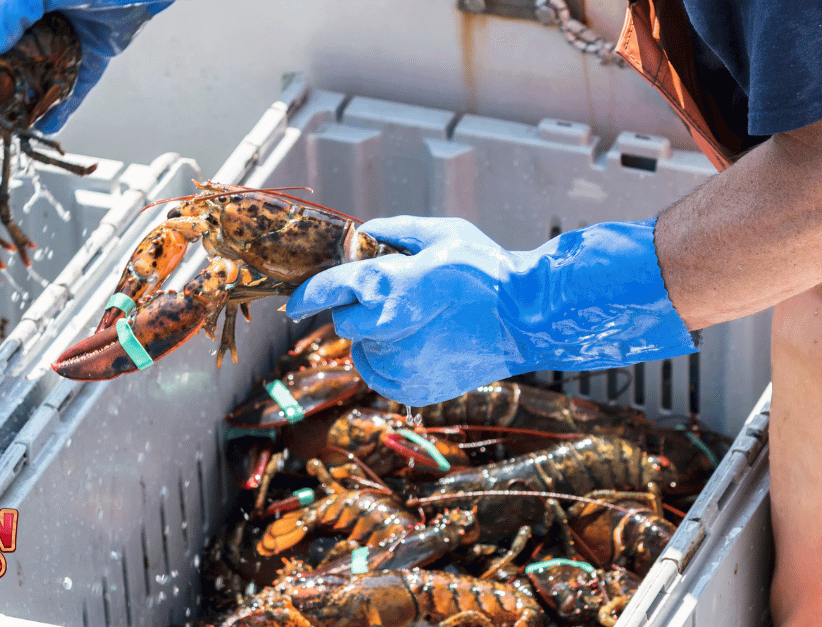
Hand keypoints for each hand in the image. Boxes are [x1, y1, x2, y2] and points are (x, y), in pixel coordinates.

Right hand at [0, 0, 173, 132]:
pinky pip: (75, 83)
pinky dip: (64, 104)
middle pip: (11, 56)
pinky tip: (50, 125)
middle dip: (2, 84)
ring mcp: (65, 36)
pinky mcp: (92, 52)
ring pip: (42, 73)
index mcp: (16, 0)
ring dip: (32, 99)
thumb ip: (15, 10)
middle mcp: (37, 18)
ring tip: (17, 124)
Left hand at [286, 216, 696, 405]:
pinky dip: (392, 361)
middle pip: (346, 324)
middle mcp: (386, 329)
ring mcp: (400, 365)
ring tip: (421, 323)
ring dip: (378, 337)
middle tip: (396, 301)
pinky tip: (424, 345)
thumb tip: (364, 234)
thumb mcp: (443, 233)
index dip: (308, 296)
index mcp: (389, 285)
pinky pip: (382, 375)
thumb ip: (395, 231)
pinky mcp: (413, 390)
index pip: (329, 290)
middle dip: (359, 312)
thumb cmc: (487, 271)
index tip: (294, 304)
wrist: (527, 320)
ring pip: (365, 351)